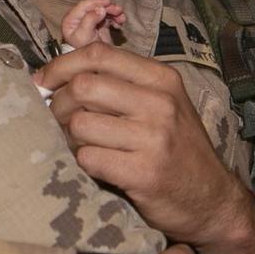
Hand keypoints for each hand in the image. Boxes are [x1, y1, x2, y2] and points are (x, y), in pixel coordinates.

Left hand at [38, 43, 254, 253]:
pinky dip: (85, 163)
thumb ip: (121, 84)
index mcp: (161, 79)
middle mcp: (160, 103)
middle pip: (83, 86)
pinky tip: (99, 166)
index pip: (98, 54)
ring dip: (71, 138)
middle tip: (60, 120)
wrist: (212, 199)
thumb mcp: (162, 104)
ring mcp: (154, 137)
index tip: (43, 81)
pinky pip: (89, 158)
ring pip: (80, 124)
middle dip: (59, 104)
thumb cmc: (177, 149)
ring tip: (85, 146)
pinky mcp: (144, 172)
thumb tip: (59, 74)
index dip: (61, 65)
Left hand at [59, 0, 124, 48]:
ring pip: (103, 10)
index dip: (95, 2)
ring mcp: (90, 21)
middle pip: (94, 7)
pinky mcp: (100, 25)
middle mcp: (79, 19)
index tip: (107, 2)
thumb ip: (89, 21)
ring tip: (121, 17)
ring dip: (114, 11)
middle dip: (107, 7)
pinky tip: (120, 23)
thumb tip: (100, 9)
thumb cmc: (85, 52)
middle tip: (118, 10)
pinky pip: (108, 17)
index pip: (83, 6)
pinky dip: (116, 18)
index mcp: (70, 20)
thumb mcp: (85, 36)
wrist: (94, 66)